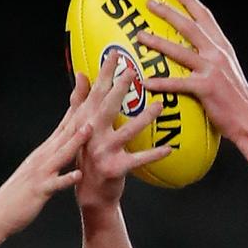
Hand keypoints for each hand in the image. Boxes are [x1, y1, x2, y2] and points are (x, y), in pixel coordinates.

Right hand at [0, 75, 96, 234]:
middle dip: (80, 115)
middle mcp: (42, 157)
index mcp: (44, 152)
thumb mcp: (37, 169)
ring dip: (75, 141)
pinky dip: (66, 179)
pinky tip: (78, 175)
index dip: (78, 106)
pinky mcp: (39, 191)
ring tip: (89, 128)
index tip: (90, 88)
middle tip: (94, 97)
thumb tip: (63, 145)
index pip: (64, 124)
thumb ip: (51, 156)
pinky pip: (55, 184)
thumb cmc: (19, 195)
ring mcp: (41, 173)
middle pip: (65, 132)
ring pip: (60, 154)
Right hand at [74, 51, 173, 208]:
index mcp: (85, 122)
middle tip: (133, 71)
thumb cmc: (87, 155)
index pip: (95, 93)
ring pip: (126, 132)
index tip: (114, 54)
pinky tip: (170, 148)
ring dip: (144, 118)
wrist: (90, 193)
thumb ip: (80, 101)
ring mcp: (103, 152)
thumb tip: (80, 74)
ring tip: (160, 105)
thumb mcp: (78, 128)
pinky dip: (154, 154)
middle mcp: (91, 135)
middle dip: (119, 89)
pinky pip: (138, 160)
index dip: (104, 72)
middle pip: (107, 108)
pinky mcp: (115, 168)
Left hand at [137, 0, 247, 141]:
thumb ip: (212, 57)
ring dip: (158, 42)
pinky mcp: (207, 88)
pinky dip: (162, 83)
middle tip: (150, 2)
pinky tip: (147, 83)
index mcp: (222, 47)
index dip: (190, 2)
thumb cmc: (235, 99)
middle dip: (168, 11)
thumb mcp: (227, 70)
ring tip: (140, 36)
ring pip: (179, 51)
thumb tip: (195, 51)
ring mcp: (212, 70)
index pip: (205, 16)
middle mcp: (217, 53)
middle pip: (189, 26)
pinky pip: (179, 83)